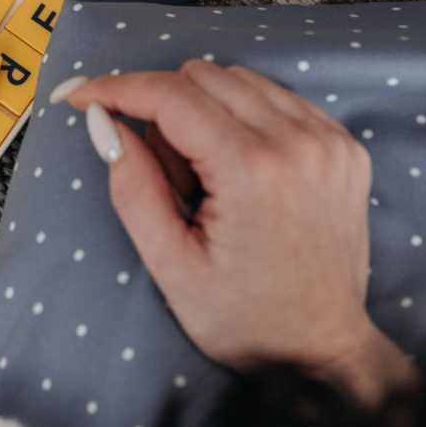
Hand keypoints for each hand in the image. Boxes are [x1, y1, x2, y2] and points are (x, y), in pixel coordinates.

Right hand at [61, 64, 412, 399]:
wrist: (323, 350)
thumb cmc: (246, 319)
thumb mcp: (171, 266)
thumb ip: (132, 186)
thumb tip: (104, 120)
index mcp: (254, 171)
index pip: (170, 94)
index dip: (115, 88)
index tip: (79, 96)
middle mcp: (300, 144)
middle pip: (201, 76)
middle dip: (165, 113)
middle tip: (171, 181)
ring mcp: (330, 142)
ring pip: (237, 79)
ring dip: (205, 113)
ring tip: (209, 182)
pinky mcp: (345, 147)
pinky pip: (275, 97)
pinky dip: (242, 118)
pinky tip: (239, 169)